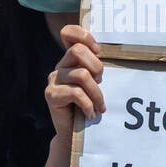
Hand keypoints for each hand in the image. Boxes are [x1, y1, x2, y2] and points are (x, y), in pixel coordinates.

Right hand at [45, 25, 103, 151]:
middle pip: (78, 51)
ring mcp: (54, 80)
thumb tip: (114, 55)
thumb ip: (98, 68)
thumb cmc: (89, 106)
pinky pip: (75, 93)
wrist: (73, 133)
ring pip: (81, 74)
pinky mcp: (51, 95)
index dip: (83, 35)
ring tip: (100, 106)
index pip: (68, 33)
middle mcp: (60, 66)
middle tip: (101, 83)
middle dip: (96, 67)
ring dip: (96, 93)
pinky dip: (88, 105)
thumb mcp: (96, 84)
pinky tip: (91, 114)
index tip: (98, 49)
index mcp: (70, 59)